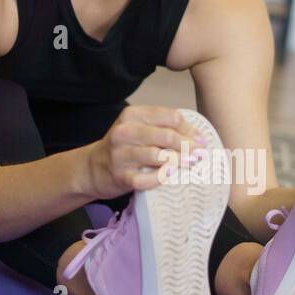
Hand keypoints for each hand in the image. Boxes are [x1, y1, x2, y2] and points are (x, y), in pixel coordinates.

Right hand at [88, 106, 206, 198]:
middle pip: (166, 135)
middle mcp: (124, 132)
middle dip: (188, 145)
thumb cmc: (125, 147)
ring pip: (158, 156)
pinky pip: (146, 179)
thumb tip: (198, 137)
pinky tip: (171, 176)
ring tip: (191, 164)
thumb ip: (164, 127)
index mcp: (132, 115)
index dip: (190, 129)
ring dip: (179, 161)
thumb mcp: (139, 128)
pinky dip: (162, 178)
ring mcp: (120, 155)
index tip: (201, 140)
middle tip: (201, 154)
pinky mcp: (120, 176)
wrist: (94, 168)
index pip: (170, 117)